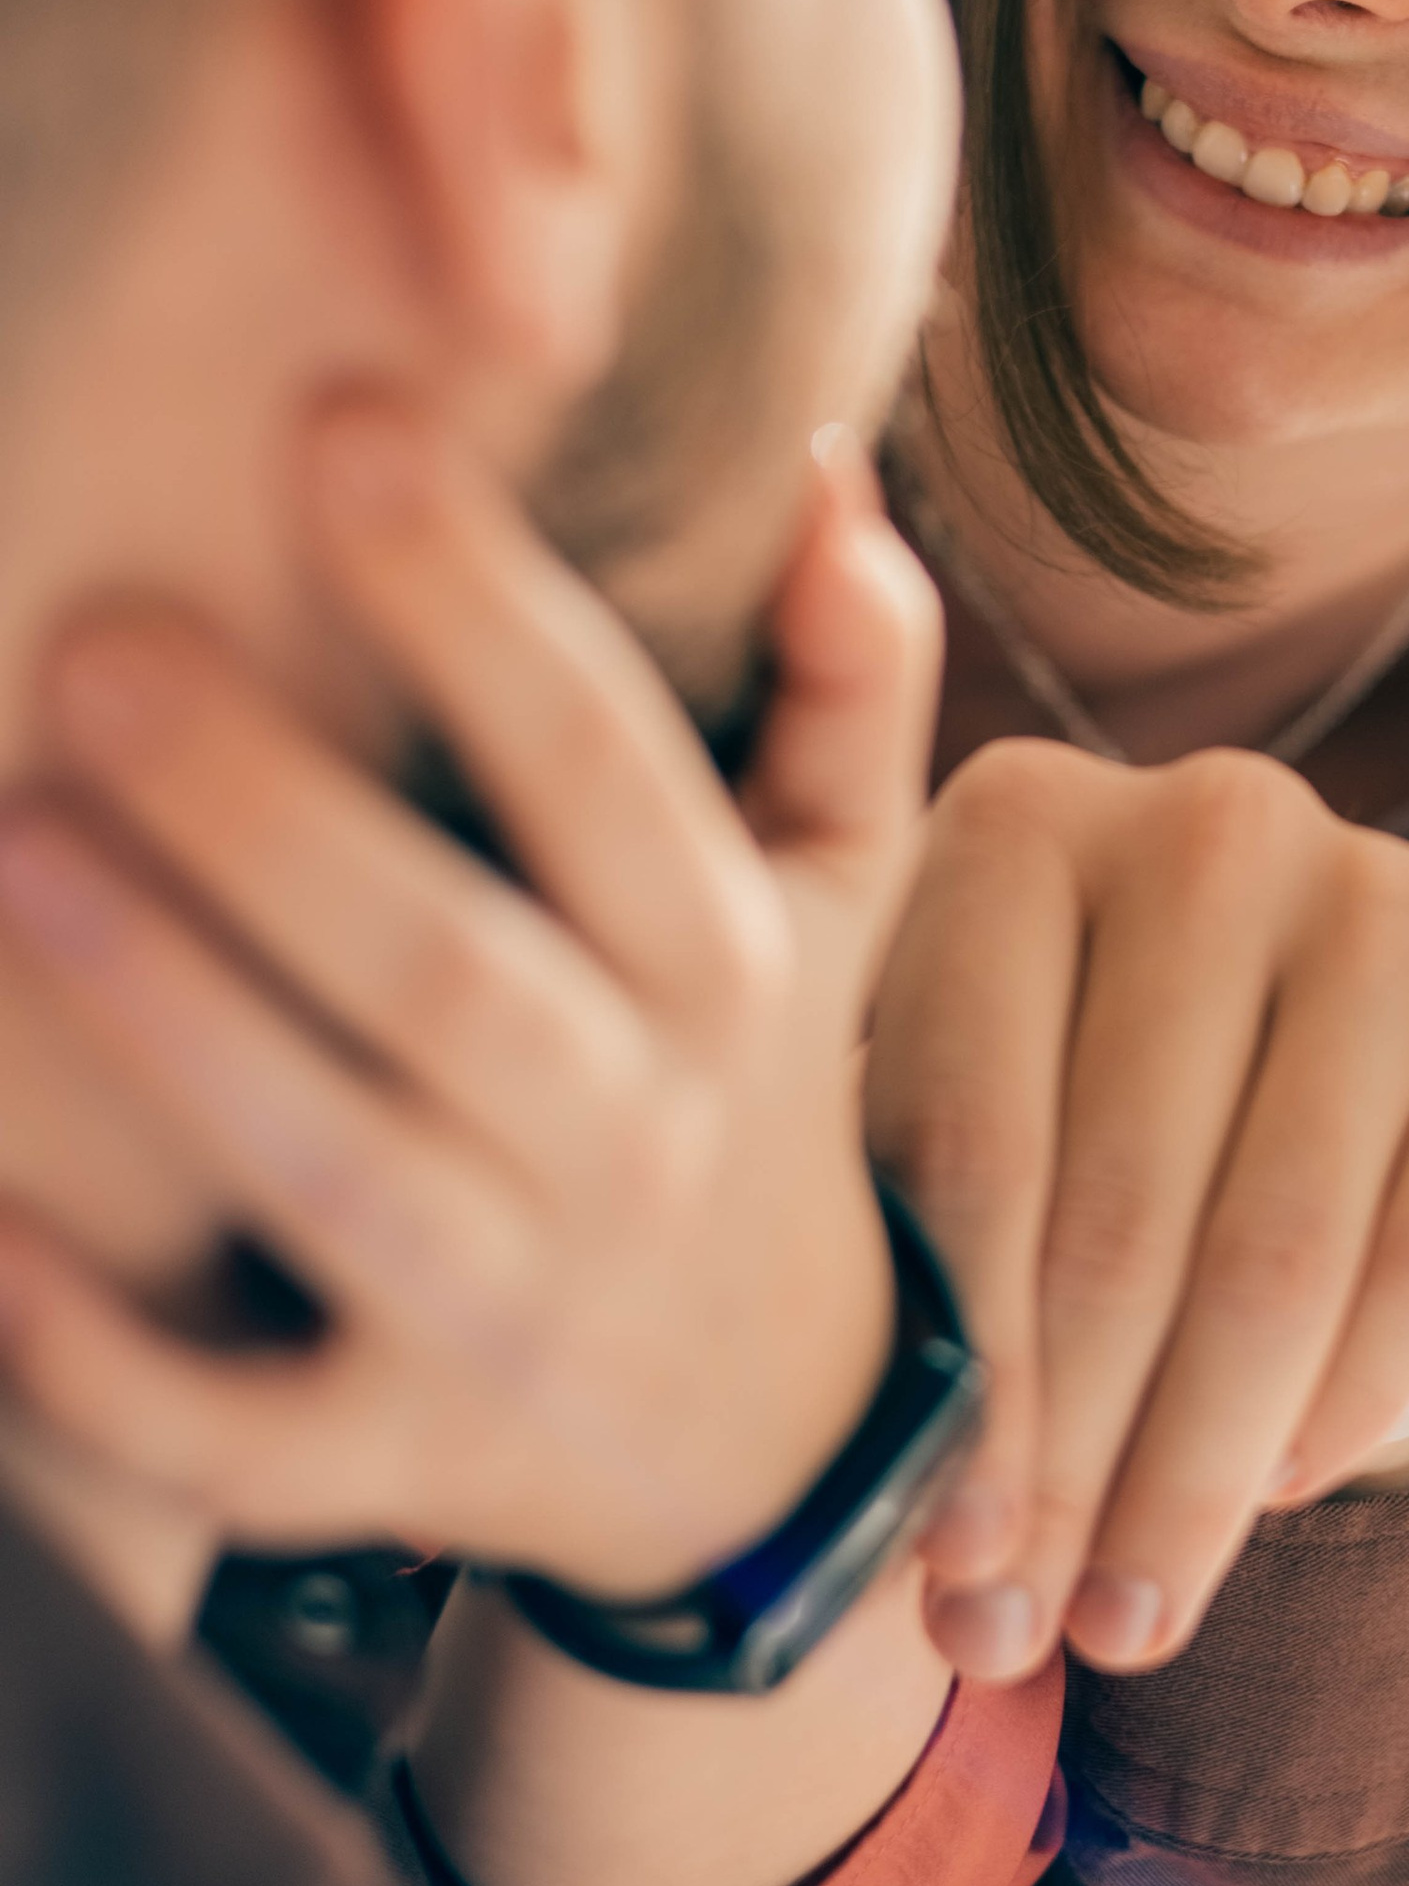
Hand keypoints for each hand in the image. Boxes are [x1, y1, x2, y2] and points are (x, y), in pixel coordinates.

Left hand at [0, 399, 942, 1601]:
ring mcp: (509, 1314)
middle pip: (456, 977)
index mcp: (727, 973)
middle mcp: (632, 1141)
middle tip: (99, 649)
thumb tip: (824, 477)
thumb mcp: (837, 883)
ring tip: (12, 853)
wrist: (757, 1426)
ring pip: (342, 1176)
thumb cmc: (751, 1082)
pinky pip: (234, 1434)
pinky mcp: (390, 1459)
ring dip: (179, 1023)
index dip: (480, 608)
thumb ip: (848, 679)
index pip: (609, 770)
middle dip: (277, 819)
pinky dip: (99, 1355)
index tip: (343, 426)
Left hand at [867, 737, 1408, 1679]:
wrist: (1283, 1045)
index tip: (941, 1570)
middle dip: (1073, 1461)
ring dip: (1201, 1470)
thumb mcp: (953, 1149)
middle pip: (1124, 1207)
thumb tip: (922, 1582)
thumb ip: (913, 1292)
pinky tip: (1277, 1494)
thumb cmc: (1062, 1117)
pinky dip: (1355, 1396)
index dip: (964, 1385)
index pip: (969, 1138)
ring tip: (1133, 1616)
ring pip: (1279, 1246)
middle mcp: (1208, 819)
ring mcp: (1388, 885)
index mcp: (1016, 823)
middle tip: (1023, 1640)